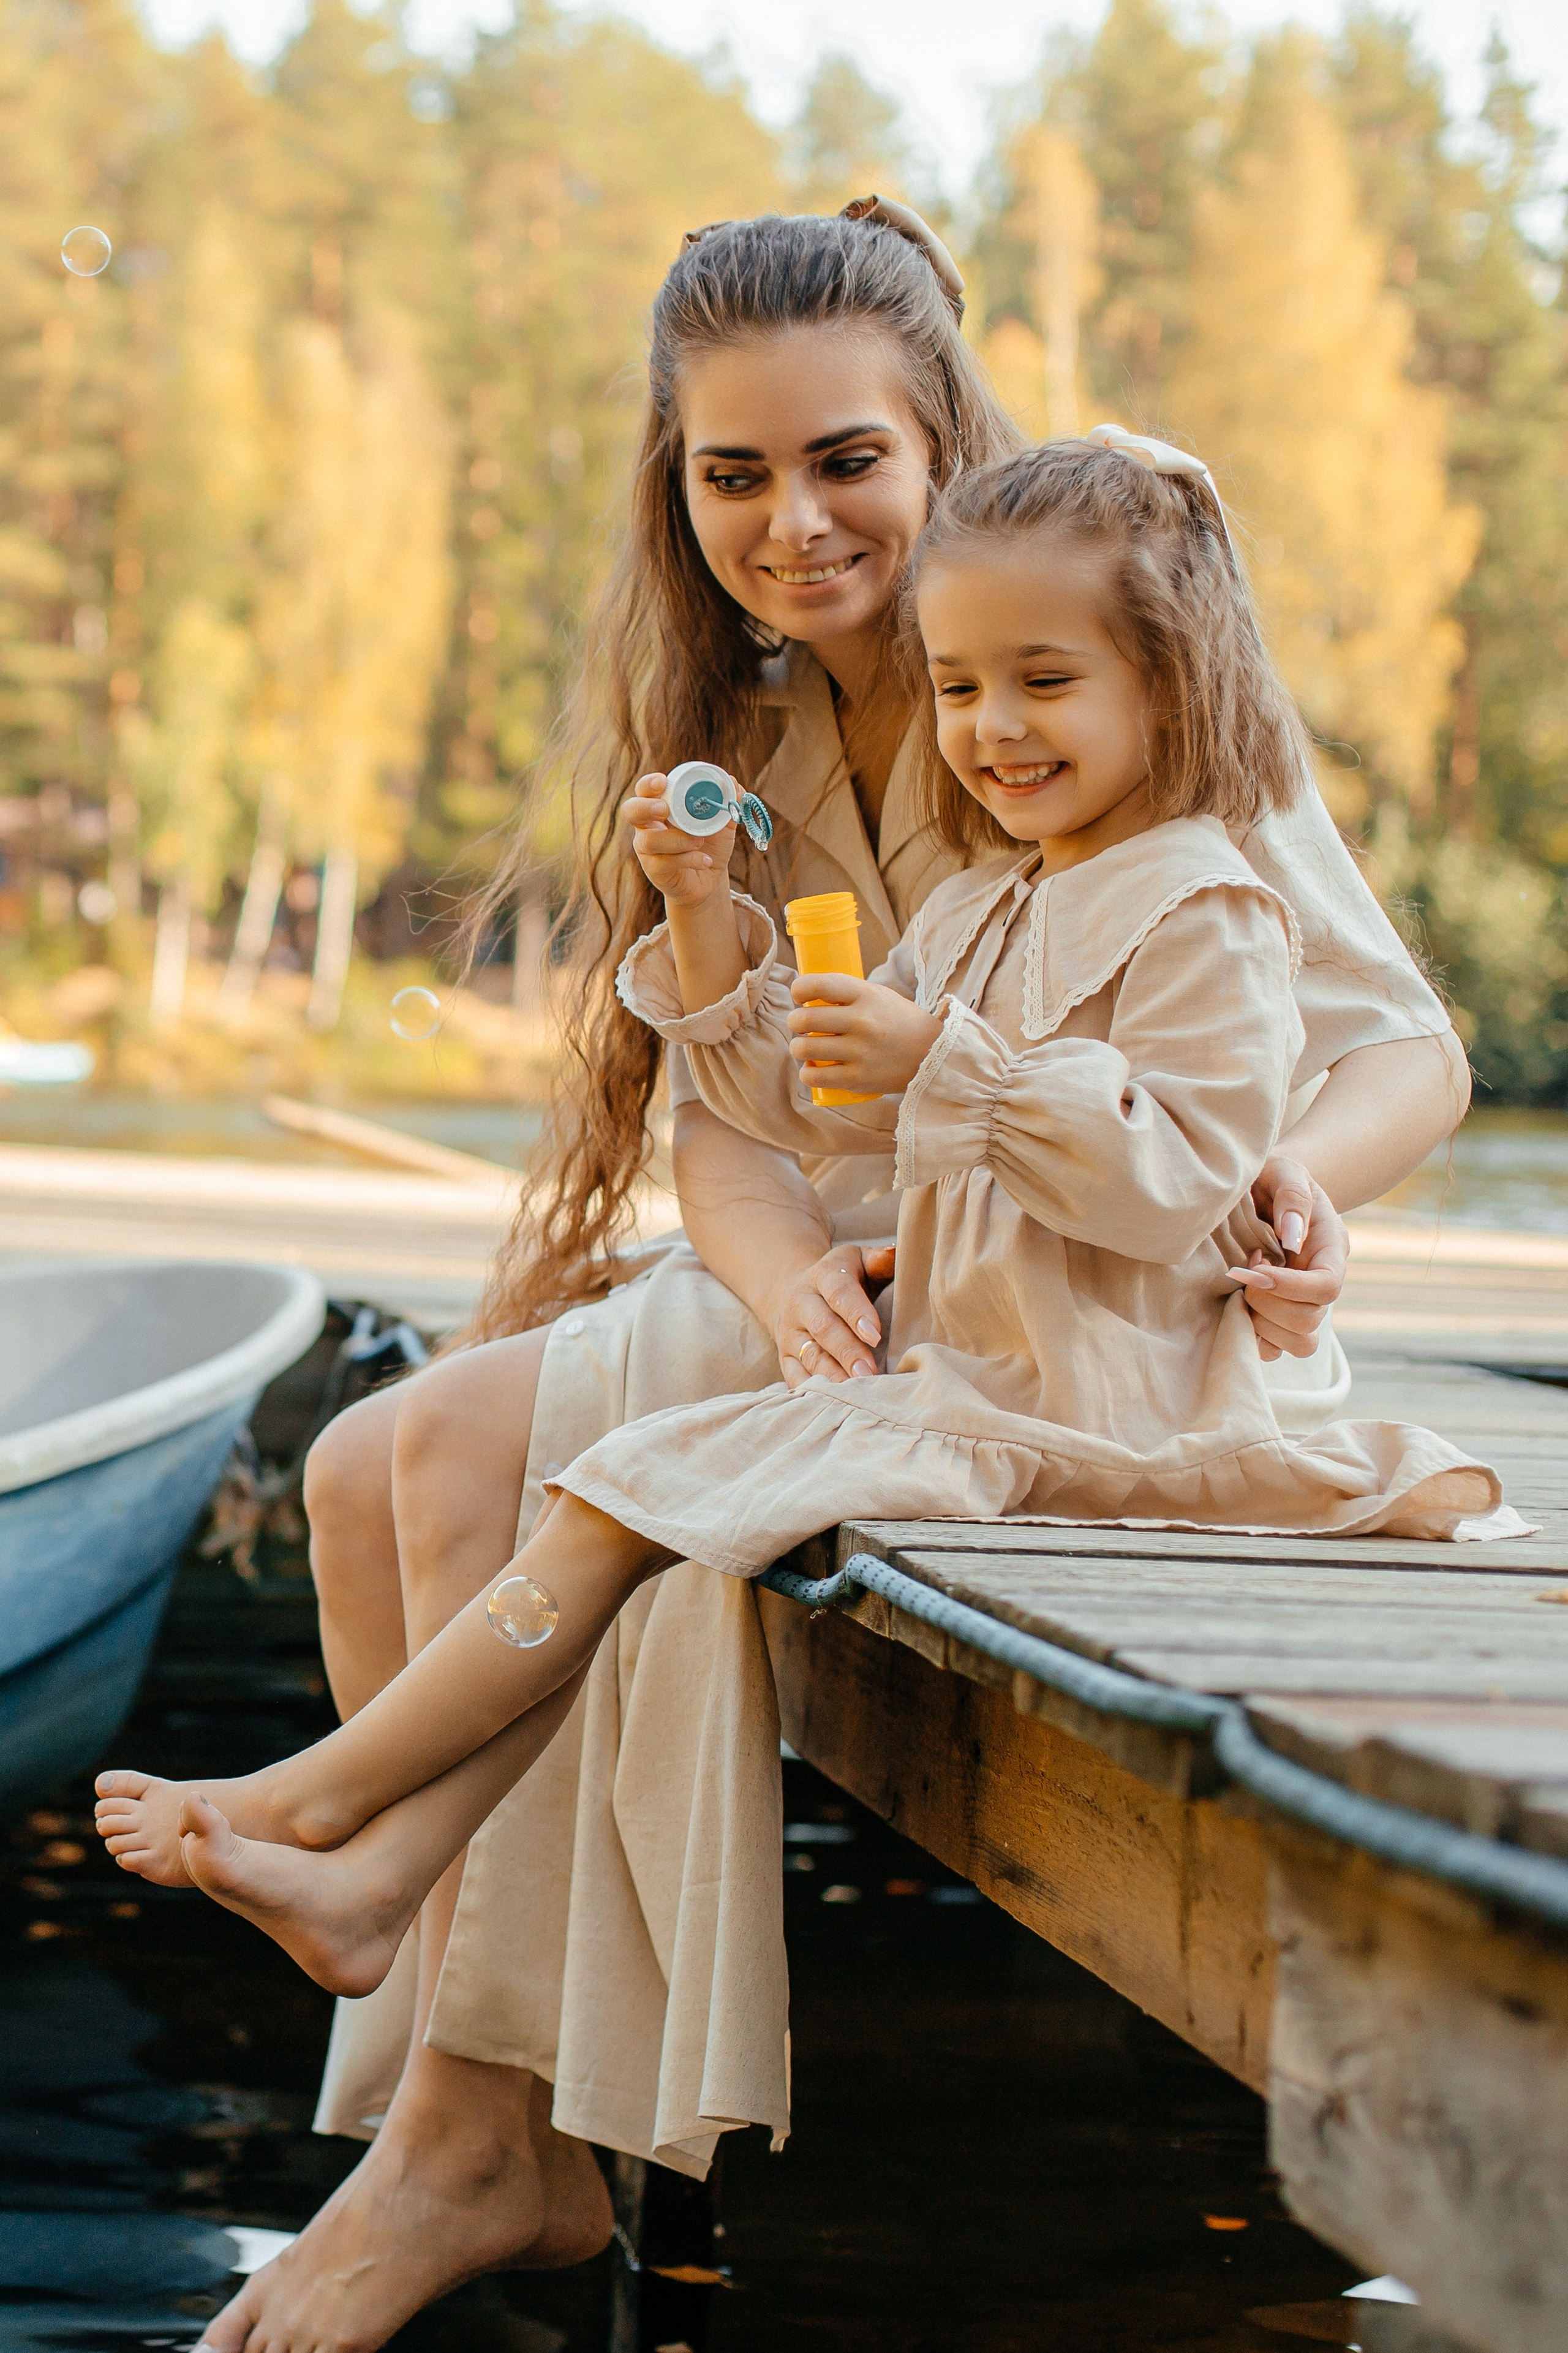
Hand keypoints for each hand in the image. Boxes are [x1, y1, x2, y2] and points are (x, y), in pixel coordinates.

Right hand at [622, 775, 735, 910]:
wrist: (710, 879)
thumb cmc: (711, 844)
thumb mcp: (723, 822)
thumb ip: (728, 803)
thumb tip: (734, 783)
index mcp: (661, 805)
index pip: (644, 790)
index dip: (648, 784)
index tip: (663, 781)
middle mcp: (648, 825)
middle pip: (630, 810)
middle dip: (645, 807)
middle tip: (664, 809)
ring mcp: (648, 849)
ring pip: (648, 840)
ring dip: (676, 839)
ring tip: (700, 842)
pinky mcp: (654, 870)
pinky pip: (664, 862)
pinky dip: (688, 859)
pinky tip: (705, 861)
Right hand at [772, 1245, 894, 1387]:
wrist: (796, 1291)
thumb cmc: (845, 1279)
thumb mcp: (859, 1260)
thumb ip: (879, 1260)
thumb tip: (896, 1253)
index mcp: (823, 1275)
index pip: (839, 1292)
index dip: (856, 1312)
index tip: (876, 1334)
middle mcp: (800, 1303)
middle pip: (824, 1329)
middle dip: (848, 1352)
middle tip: (870, 1374)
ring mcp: (790, 1333)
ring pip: (810, 1357)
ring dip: (834, 1376)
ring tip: (857, 1393)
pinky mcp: (785, 1357)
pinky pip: (795, 1377)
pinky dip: (813, 1391)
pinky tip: (834, 1403)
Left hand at [786, 973, 943, 1096]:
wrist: (934, 1055)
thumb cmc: (899, 1022)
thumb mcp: (879, 995)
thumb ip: (847, 993)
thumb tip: (808, 994)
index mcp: (866, 995)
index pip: (818, 984)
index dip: (799, 989)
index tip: (800, 997)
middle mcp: (862, 1022)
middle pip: (804, 1019)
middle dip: (794, 1021)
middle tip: (799, 1024)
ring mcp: (860, 1052)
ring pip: (804, 1049)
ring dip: (798, 1048)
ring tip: (806, 1048)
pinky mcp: (859, 1079)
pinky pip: (814, 1077)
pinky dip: (808, 1074)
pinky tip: (813, 1069)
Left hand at [1224, 1156, 1348, 1360]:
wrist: (1259, 1190)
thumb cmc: (1271, 1178)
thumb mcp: (1283, 1170)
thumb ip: (1291, 1195)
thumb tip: (1293, 1235)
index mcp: (1330, 1249)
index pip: (1328, 1286)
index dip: (1290, 1287)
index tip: (1254, 1268)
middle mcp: (1321, 1283)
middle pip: (1310, 1319)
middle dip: (1267, 1302)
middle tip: (1242, 1270)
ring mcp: (1302, 1305)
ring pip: (1298, 1343)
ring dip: (1260, 1322)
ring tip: (1241, 1288)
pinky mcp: (1278, 1321)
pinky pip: (1273, 1349)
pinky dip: (1251, 1336)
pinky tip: (1235, 1304)